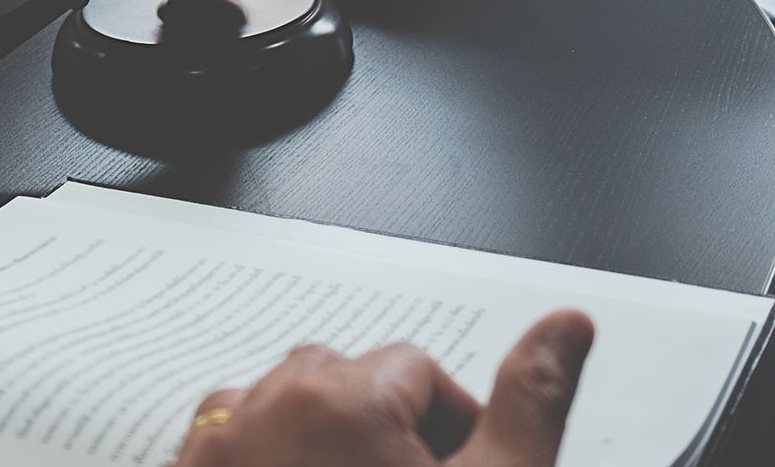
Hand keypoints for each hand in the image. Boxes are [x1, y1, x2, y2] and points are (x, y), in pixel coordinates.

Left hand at [174, 310, 593, 466]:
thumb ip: (532, 402)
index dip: (453, 430)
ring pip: (275, 417)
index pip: (414, 368)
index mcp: (335, 398)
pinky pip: (222, 453)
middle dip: (383, 436)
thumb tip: (569, 322)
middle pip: (343, 385)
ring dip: (315, 453)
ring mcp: (205, 459)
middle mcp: (254, 413)